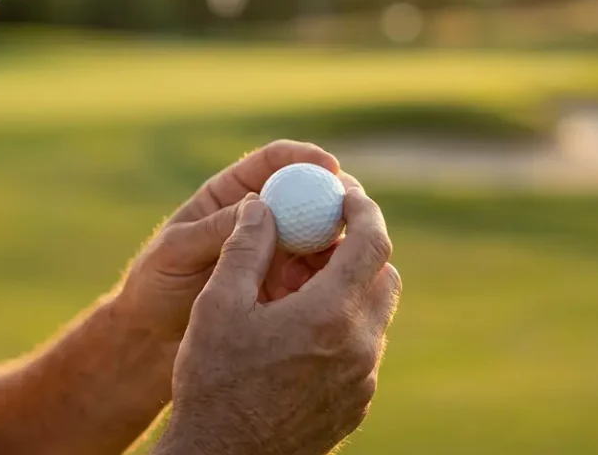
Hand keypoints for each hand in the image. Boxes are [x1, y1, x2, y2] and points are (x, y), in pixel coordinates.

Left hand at [113, 140, 341, 347]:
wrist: (154, 341)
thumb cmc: (154, 288)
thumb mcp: (176, 253)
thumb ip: (213, 230)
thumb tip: (255, 206)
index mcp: (228, 197)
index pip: (273, 163)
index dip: (303, 158)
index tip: (328, 166)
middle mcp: (259, 221)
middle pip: (307, 196)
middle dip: (333, 196)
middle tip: (354, 206)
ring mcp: (276, 256)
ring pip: (319, 236)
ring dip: (336, 238)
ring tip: (345, 250)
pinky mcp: (286, 289)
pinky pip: (317, 275)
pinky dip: (330, 275)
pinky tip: (334, 286)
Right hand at [155, 186, 401, 454]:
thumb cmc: (214, 382)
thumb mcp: (218, 305)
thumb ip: (245, 247)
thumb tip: (263, 205)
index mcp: (330, 315)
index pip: (372, 242)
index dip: (362, 209)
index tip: (344, 192)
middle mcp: (360, 347)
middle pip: (383, 277)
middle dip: (359, 248)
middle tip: (322, 235)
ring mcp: (363, 381)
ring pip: (373, 315)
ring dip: (348, 290)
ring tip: (299, 286)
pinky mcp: (356, 405)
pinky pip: (362, 350)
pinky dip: (342, 327)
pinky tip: (298, 331)